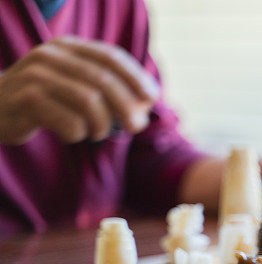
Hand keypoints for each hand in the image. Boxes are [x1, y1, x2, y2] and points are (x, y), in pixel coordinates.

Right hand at [0, 36, 158, 144]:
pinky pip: (68, 121)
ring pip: (88, 101)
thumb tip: (147, 104)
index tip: (152, 98)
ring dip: (102, 124)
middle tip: (136, 127)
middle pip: (103, 80)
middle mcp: (51, 56)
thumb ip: (106, 89)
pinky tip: (74, 135)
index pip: (110, 57)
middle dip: (127, 106)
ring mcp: (36, 76)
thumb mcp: (74, 85)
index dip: (136, 77)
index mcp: (67, 47)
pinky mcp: (26, 100)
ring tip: (98, 133)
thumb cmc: (45, 100)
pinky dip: (79, 133)